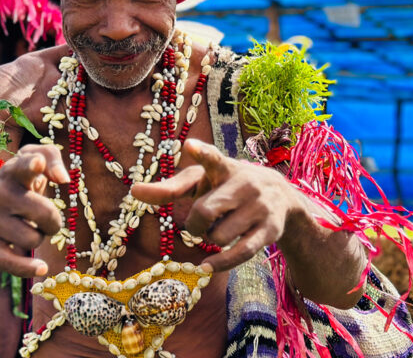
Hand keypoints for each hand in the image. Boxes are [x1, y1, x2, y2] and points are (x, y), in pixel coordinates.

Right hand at [0, 144, 66, 277]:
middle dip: (53, 222)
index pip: (21, 165)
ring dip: (37, 238)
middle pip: (44, 213)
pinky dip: (28, 267)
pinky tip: (42, 268)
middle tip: (45, 221)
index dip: (31, 164)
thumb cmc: (12, 190)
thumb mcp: (26, 166)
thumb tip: (64, 178)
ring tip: (26, 231)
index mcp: (11, 172)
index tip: (38, 164)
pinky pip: (11, 261)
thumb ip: (50, 157)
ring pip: (34, 239)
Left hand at [131, 138, 299, 271]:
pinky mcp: (269, 229)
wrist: (279, 194)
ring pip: (219, 236)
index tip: (190, 145)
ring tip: (219, 229)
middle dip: (194, 224)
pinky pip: (240, 253)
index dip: (200, 152)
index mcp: (222, 166)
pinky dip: (220, 263)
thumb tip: (133, 191)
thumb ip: (169, 187)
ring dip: (211, 240)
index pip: (211, 157)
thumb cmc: (226, 186)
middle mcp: (243, 183)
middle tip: (198, 224)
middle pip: (204, 212)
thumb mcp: (201, 181)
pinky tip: (207, 267)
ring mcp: (258, 206)